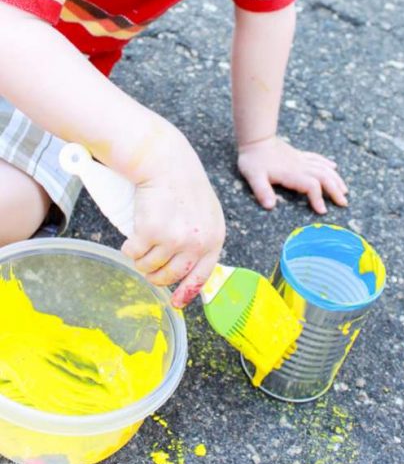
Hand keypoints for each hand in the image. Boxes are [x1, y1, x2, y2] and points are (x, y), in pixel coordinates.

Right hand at [121, 125, 224, 307]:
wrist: (165, 161)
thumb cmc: (183, 184)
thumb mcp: (205, 212)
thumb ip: (203, 237)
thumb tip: (191, 266)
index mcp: (214, 237)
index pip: (202, 275)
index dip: (187, 291)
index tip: (175, 302)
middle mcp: (196, 242)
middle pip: (171, 275)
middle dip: (156, 276)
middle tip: (148, 269)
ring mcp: (173, 238)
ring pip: (150, 266)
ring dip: (141, 262)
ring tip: (140, 248)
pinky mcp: (150, 232)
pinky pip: (133, 253)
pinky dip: (128, 250)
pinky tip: (130, 241)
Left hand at [238, 136, 347, 213]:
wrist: (255, 138)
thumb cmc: (253, 160)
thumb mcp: (253, 177)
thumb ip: (262, 191)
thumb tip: (270, 206)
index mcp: (291, 173)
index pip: (311, 185)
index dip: (318, 198)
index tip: (322, 211)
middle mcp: (300, 166)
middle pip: (324, 177)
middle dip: (335, 190)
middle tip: (344, 203)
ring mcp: (301, 159)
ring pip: (324, 168)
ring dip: (336, 179)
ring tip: (345, 191)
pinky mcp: (299, 155)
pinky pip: (317, 158)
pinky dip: (327, 163)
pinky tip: (334, 167)